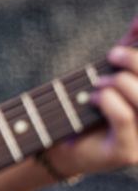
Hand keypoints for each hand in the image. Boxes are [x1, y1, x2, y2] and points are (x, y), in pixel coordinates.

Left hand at [47, 22, 137, 181]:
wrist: (59, 139)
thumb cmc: (91, 101)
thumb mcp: (114, 69)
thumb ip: (133, 44)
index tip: (130, 38)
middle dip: (135, 62)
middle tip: (112, 56)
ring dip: (117, 82)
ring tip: (98, 84)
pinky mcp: (128, 153)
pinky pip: (124, 117)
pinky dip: (106, 100)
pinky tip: (93, 100)